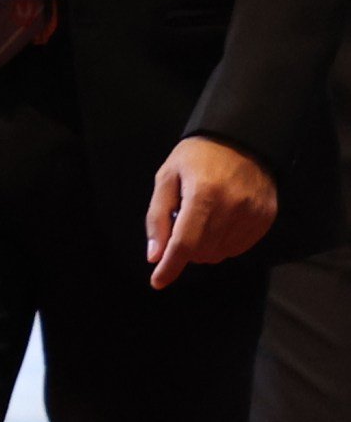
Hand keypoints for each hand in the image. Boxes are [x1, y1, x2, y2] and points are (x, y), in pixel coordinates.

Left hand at [146, 136, 275, 289]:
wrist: (240, 139)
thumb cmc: (197, 158)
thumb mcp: (166, 178)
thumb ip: (158, 217)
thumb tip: (155, 255)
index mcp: (204, 194)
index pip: (185, 243)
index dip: (170, 266)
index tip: (158, 281)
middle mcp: (233, 206)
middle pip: (201, 251)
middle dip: (184, 249)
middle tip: (182, 223)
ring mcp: (253, 213)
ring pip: (220, 254)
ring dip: (204, 247)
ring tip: (202, 218)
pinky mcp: (266, 217)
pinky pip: (239, 248)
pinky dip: (223, 244)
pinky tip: (219, 223)